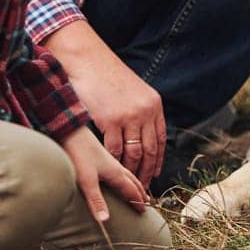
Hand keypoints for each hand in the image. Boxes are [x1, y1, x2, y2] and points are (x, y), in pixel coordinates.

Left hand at [60, 125, 148, 220]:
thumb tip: (105, 220)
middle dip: (140, 191)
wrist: (71, 132)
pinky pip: (121, 168)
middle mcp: (115, 166)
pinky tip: (119, 173)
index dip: (137, 201)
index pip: (131, 189)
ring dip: (135, 182)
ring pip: (128, 173)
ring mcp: (109, 160)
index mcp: (115, 173)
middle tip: (147, 201)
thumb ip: (96, 201)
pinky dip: (127, 174)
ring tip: (138, 188)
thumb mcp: (87, 181)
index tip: (144, 210)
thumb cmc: (79, 156)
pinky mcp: (102, 156)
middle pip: (133, 180)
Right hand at [67, 54, 165, 188]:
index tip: (153, 175)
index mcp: (154, 104)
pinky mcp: (111, 121)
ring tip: (126, 186)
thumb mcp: (134, 91)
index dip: (157, 160)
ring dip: (130, 172)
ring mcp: (129, 116)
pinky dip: (113, 164)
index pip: (161, 139)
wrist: (88, 60)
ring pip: (133, 154)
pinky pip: (115, 150)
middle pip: (150, 151)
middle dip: (145, 172)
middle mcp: (145, 111)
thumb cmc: (107, 76)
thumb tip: (142, 134)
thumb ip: (141, 111)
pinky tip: (110, 172)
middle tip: (141, 189)